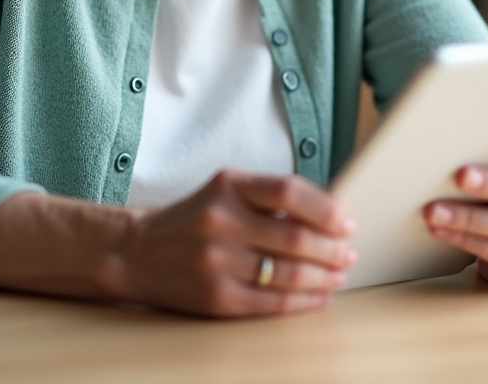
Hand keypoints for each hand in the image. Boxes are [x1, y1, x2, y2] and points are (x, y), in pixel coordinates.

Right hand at [117, 169, 357, 316]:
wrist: (138, 251)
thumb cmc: (193, 218)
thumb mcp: (225, 190)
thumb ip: (268, 196)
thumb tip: (328, 213)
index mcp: (229, 185)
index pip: (289, 191)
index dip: (326, 208)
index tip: (347, 221)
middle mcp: (223, 220)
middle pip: (295, 236)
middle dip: (332, 248)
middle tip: (349, 252)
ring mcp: (218, 261)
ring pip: (289, 272)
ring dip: (324, 276)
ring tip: (339, 274)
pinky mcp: (217, 297)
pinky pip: (272, 301)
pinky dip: (304, 301)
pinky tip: (318, 296)